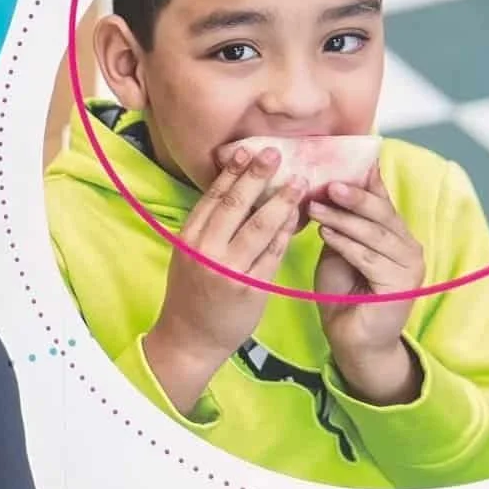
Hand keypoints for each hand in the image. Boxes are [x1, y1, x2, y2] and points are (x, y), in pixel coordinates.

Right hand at [141, 144, 302, 412]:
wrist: (191, 337)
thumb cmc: (193, 293)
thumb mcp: (190, 256)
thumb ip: (209, 228)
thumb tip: (236, 193)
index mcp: (189, 239)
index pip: (212, 198)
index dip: (231, 173)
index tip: (246, 151)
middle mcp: (206, 252)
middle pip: (234, 206)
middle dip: (256, 176)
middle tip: (275, 153)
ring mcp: (229, 271)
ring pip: (259, 228)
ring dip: (280, 202)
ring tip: (299, 183)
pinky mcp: (251, 289)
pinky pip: (273, 255)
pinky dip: (286, 234)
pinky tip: (299, 218)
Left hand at [312, 169, 425, 402]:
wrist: (352, 338)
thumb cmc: (342, 292)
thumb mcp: (338, 248)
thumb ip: (338, 222)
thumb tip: (324, 184)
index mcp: (394, 233)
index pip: (381, 199)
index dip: (363, 180)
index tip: (339, 159)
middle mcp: (408, 246)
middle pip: (381, 213)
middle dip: (353, 196)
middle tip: (326, 182)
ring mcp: (409, 265)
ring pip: (374, 234)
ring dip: (343, 218)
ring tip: (315, 205)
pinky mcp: (401, 285)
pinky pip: (369, 258)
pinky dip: (345, 243)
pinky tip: (324, 233)